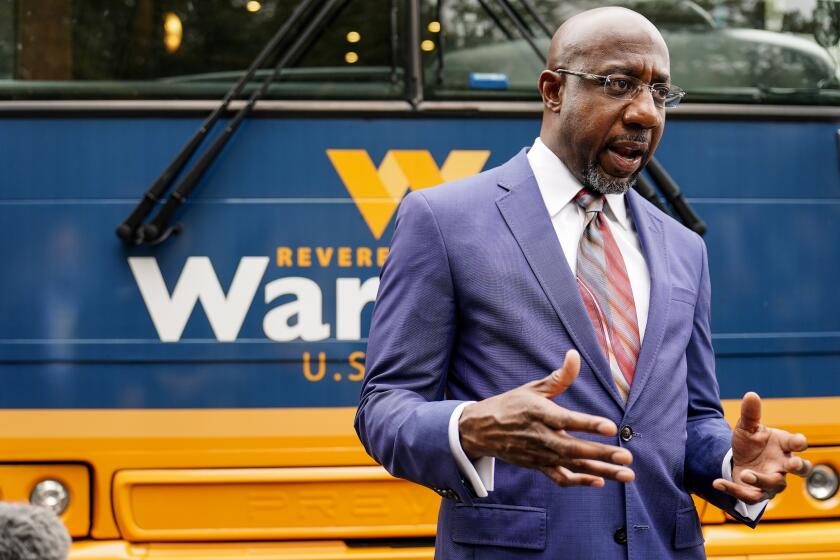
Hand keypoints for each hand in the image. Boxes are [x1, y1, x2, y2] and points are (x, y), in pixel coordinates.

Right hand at [458, 350, 633, 487]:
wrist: (482, 430)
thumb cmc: (511, 405)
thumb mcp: (533, 388)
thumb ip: (559, 377)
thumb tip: (575, 355)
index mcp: (539, 413)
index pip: (567, 420)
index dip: (588, 424)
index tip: (610, 427)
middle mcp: (540, 436)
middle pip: (574, 448)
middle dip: (602, 454)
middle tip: (626, 456)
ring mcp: (540, 455)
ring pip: (573, 466)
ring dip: (601, 471)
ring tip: (626, 474)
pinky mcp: (538, 466)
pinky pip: (560, 478)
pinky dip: (579, 481)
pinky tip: (600, 480)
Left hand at [713, 392, 811, 504]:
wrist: (740, 459)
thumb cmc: (751, 442)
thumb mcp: (747, 427)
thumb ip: (750, 414)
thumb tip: (751, 394)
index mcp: (783, 446)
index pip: (797, 444)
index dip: (799, 442)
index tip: (798, 441)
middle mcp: (782, 465)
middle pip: (801, 469)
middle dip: (798, 467)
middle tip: (792, 464)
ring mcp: (772, 481)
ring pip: (774, 485)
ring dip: (761, 480)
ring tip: (745, 473)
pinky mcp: (757, 492)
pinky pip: (749, 496)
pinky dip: (733, 489)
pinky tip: (717, 482)